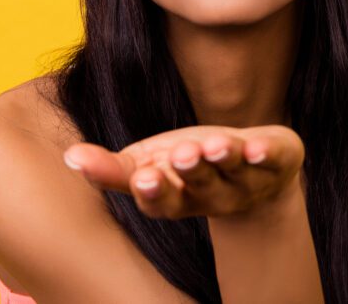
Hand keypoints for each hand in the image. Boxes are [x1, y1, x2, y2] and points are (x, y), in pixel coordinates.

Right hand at [62, 124, 303, 220]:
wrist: (256, 169)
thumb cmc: (189, 164)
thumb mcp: (149, 164)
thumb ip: (112, 168)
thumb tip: (70, 157)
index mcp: (179, 198)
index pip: (162, 202)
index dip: (154, 191)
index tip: (144, 177)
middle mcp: (214, 195)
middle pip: (200, 186)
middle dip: (191, 171)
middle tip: (181, 155)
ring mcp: (248, 181)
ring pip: (235, 171)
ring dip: (223, 158)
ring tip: (212, 145)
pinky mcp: (277, 161)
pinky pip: (273, 159)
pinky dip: (264, 152)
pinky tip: (256, 146)